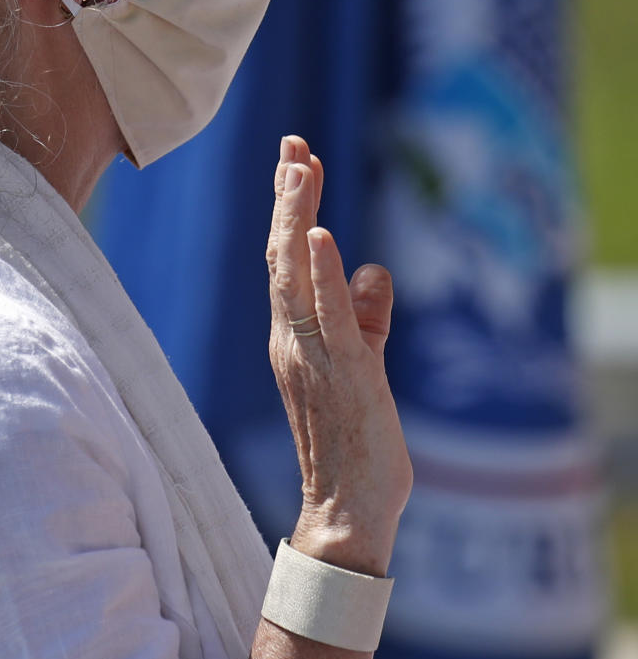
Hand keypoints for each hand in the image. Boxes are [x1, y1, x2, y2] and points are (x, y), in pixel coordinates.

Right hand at [266, 136, 411, 576]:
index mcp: (294, 335)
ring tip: (300, 168)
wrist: (345, 514)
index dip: (292, 207)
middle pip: (282, 254)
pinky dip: (320, 273)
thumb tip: (375, 269)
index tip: (299, 159)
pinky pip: (325, 316)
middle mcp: (291, 338)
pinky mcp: (340, 373)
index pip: (287, 258)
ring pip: (295, 274)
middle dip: (289, 195)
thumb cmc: (355, 443)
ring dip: (296, 217)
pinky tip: (318, 234)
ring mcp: (310, 354)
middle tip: (294, 144)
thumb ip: (368, 316)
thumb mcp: (366, 363)